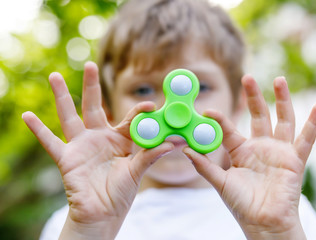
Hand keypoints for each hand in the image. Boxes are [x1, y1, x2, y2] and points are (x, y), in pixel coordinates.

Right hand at [22, 62, 173, 238]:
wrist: (103, 213)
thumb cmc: (121, 192)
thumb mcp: (138, 170)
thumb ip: (152, 155)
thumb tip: (175, 142)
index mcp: (119, 139)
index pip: (128, 119)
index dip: (138, 111)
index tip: (150, 104)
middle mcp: (99, 137)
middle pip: (93, 106)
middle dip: (92, 86)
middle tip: (90, 64)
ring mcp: (81, 146)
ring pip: (69, 117)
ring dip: (61, 97)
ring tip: (53, 76)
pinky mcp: (67, 158)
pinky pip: (50, 142)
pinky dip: (38, 130)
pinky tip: (27, 115)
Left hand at [183, 75, 315, 239]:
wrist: (263, 223)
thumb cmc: (242, 204)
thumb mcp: (220, 183)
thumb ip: (204, 166)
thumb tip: (185, 150)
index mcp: (241, 151)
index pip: (230, 129)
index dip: (220, 120)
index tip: (208, 111)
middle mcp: (260, 146)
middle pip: (259, 115)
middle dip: (254, 97)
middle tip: (247, 77)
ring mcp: (279, 151)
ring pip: (282, 120)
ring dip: (282, 100)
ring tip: (279, 79)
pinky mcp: (295, 160)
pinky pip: (306, 139)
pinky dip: (314, 123)